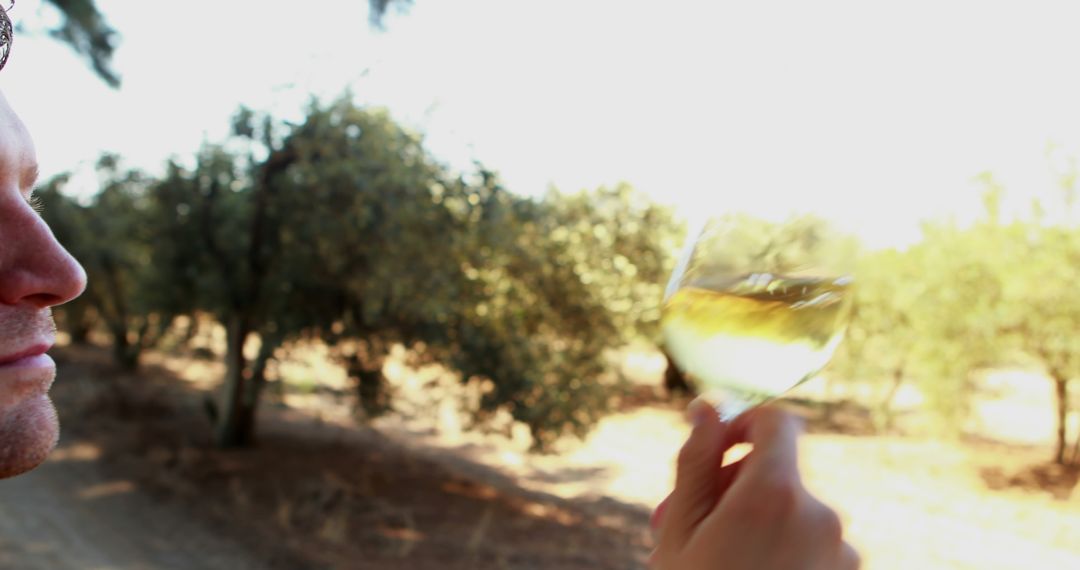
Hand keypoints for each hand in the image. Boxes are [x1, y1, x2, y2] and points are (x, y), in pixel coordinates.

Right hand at [650, 403, 858, 569]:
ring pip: (792, 512)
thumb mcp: (679, 528)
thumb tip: (706, 408)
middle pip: (780, 472)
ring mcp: (841, 554)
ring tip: (713, 559)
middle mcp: (821, 517)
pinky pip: (811, 547)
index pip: (778, 422)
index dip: (743, 424)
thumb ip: (696, 461)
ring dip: (754, 523)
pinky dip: (780, 552)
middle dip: (734, 484)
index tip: (714, 450)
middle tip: (688, 520)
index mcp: (775, 493)